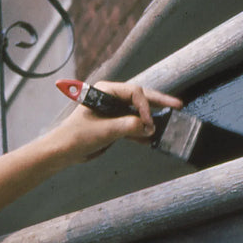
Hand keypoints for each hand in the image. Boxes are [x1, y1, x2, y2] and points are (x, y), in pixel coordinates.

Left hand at [54, 80, 182, 163]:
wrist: (64, 151)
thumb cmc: (77, 136)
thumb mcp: (104, 131)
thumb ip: (128, 126)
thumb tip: (148, 127)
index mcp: (106, 91)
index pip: (135, 93)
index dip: (145, 107)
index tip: (148, 124)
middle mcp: (111, 97)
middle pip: (140, 98)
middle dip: (159, 102)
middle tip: (178, 105)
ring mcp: (113, 111)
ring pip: (138, 112)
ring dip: (151, 119)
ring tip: (169, 122)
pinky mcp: (114, 124)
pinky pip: (132, 125)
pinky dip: (141, 132)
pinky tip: (152, 139)